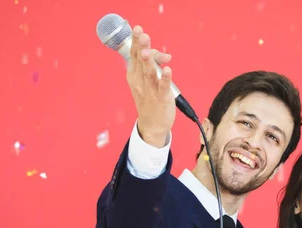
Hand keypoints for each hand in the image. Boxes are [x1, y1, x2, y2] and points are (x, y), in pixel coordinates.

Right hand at [126, 26, 175, 147]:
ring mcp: (150, 90)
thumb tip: (165, 56)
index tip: (137, 28)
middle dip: (141, 47)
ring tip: (148, 51)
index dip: (136, 42)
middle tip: (142, 34)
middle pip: (141, 61)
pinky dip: (165, 78)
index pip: (134, 55)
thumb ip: (153, 65)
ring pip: (149, 73)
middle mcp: (140, 81)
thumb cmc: (148, 99)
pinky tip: (167, 69)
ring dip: (149, 61)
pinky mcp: (161, 98)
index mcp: (134, 75)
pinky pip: (163, 87)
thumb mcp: (144, 80)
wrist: (151, 125)